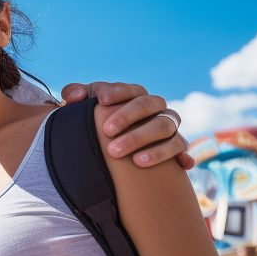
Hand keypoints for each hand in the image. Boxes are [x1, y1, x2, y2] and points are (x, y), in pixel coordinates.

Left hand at [61, 81, 192, 169]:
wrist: (113, 147)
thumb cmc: (97, 121)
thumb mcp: (84, 107)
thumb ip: (74, 95)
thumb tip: (73, 98)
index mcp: (134, 96)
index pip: (130, 89)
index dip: (118, 92)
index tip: (102, 100)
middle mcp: (154, 108)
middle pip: (148, 105)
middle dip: (128, 116)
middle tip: (107, 132)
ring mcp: (167, 126)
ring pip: (165, 127)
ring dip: (149, 141)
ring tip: (134, 160)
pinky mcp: (175, 146)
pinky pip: (182, 149)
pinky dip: (183, 156)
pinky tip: (182, 166)